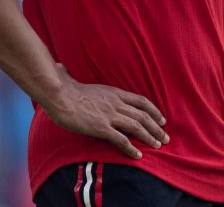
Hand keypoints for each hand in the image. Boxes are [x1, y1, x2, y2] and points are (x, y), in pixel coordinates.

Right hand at [40, 64, 167, 159]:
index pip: (141, 101)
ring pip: (136, 126)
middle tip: (165, 137)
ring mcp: (109, 115)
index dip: (154, 111)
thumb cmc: (63, 88)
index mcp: (114, 93)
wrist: (58, 95)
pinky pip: (121, 139)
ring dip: (149, 137)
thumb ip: (78, 78)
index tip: (162, 120)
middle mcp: (116, 103)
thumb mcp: (79, 81)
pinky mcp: (101, 127)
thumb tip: (62, 67)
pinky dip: (131, 148)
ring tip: (158, 145)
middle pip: (143, 115)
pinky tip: (138, 155)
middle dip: (156, 127)